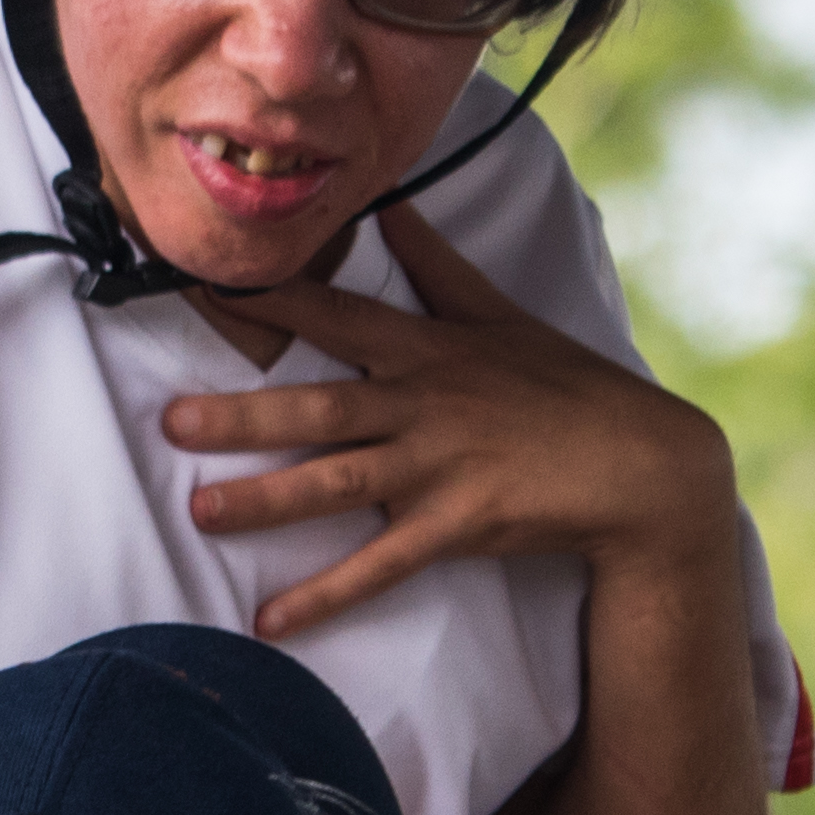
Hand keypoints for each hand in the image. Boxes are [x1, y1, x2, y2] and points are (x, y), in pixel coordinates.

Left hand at [160, 202, 738, 640]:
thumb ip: (436, 262)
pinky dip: (324, 595)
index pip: (335, 314)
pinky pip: (379, 566)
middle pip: (318, 405)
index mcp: (427, 348)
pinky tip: (271, 619)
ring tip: (201, 512)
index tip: (202, 283)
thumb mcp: (501, 313)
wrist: (642, 465)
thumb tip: (396, 195)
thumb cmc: (569, 386)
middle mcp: (423, 404)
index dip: (268, 298)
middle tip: (171, 422)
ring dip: (266, 500)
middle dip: (242, 414)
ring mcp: (439, 467)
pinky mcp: (458, 525)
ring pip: (337, 482)